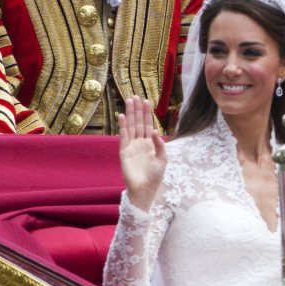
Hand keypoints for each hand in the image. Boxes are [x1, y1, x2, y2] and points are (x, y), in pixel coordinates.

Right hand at [118, 96, 166, 210]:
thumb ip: (160, 145)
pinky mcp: (124, 152)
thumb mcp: (163, 160)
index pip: (148, 125)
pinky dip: (122, 126)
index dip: (147, 114)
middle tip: (136, 96)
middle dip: (137, 110)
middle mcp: (140, 143)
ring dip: (129, 114)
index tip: (147, 101)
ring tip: (129, 101)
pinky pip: (123, 136)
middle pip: (138, 123)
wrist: (144, 189)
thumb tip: (156, 131)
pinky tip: (121, 116)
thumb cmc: (155, 177)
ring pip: (130, 126)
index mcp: (150, 144)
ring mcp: (131, 146)